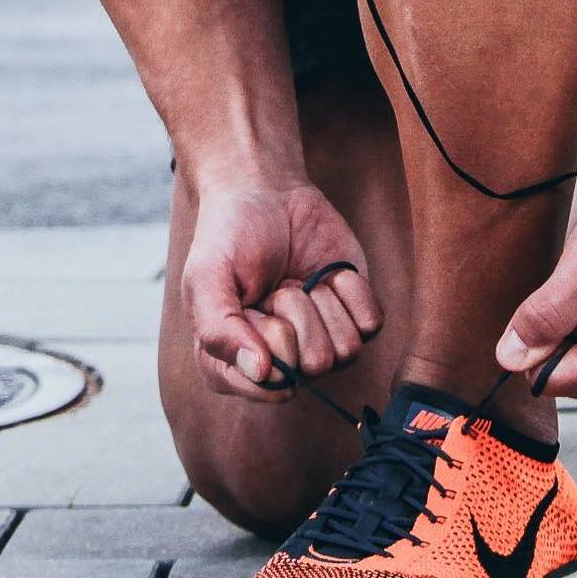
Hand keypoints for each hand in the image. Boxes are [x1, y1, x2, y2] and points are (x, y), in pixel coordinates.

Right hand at [179, 176, 383, 402]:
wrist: (266, 191)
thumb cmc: (229, 236)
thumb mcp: (206, 278)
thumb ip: (218, 330)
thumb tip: (260, 373)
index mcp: (235, 363)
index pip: (269, 386)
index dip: (267, 343)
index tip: (252, 306)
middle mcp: (281, 361)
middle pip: (311, 366)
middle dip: (294, 313)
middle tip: (275, 285)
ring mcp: (320, 340)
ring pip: (345, 352)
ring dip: (321, 302)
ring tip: (298, 279)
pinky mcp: (353, 316)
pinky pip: (370, 325)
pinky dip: (350, 291)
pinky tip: (326, 274)